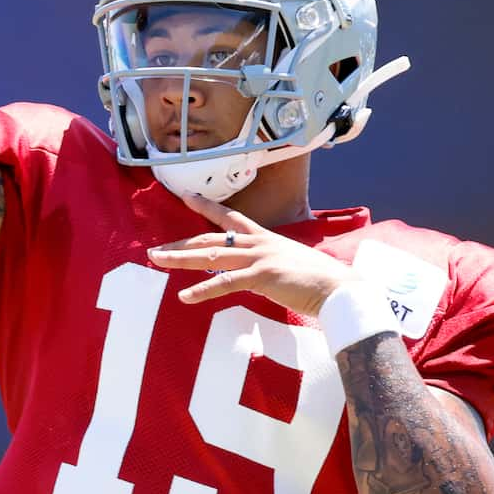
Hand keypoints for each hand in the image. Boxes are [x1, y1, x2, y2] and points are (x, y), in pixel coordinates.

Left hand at [147, 194, 350, 316]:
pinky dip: (202, 290)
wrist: (338, 287)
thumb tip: (261, 272)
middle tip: (154, 248)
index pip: (230, 218)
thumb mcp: (290, 264)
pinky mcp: (261, 276)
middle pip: (211, 238)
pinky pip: (224, 283)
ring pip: (210, 255)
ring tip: (157, 261)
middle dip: (181, 242)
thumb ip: (271, 265)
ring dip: (180, 258)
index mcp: (265, 238)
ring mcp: (259, 258)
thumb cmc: (319, 280)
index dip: (207, 207)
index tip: (186, 196)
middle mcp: (259, 243)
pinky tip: (184, 296)